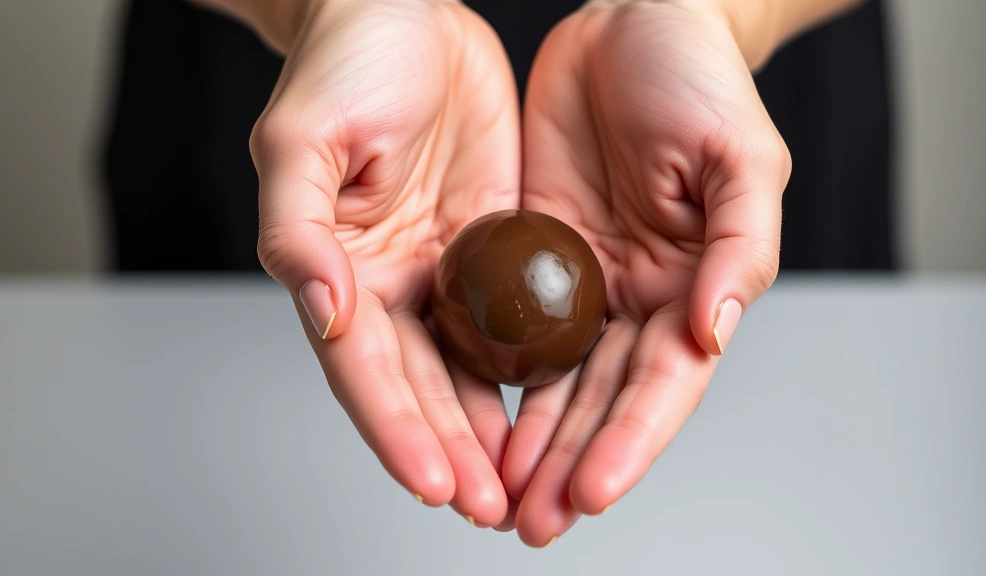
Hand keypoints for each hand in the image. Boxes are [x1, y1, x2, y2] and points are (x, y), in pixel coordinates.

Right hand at [251, 0, 519, 527]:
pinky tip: (553, 409)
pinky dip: (529, 368)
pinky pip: (513, 317)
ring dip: (492, 430)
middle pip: (420, 385)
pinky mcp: (492, 245)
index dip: (396, 428)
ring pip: (469, 367)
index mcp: (338, 268)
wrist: (405, 10)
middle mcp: (391, 283)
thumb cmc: (345, 62)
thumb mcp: (303, 139)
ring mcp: (445, 269)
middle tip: (491, 508)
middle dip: (454, 450)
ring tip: (524, 486)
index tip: (435, 482)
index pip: (365, 368)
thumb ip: (298, 231)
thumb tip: (321, 312)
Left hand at [504, 0, 791, 545]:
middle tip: (531, 521)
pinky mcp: (528, 249)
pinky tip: (467, 416)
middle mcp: (634, 297)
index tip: (591, 492)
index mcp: (690, 287)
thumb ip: (738, 248)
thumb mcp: (739, 158)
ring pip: (549, 379)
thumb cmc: (698, 79)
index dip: (630, 442)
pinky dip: (489, 374)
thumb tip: (713, 332)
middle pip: (599, 400)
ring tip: (496, 496)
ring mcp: (578, 279)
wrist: (632, 20)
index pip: (661, 384)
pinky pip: (503, 321)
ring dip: (525, 441)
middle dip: (567, 463)